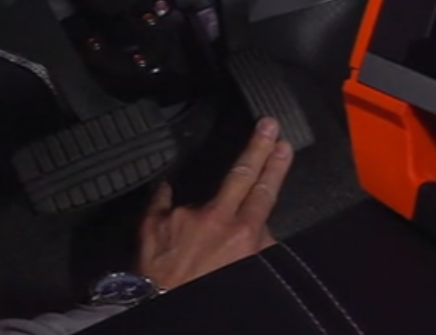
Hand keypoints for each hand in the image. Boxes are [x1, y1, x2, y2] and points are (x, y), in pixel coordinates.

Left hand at [136, 117, 293, 289]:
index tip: (283, 145)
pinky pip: (161, 201)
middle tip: (267, 124)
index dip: (276, 166)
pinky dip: (166, 199)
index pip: (265, 190)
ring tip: (199, 240)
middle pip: (242, 174)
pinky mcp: (152, 222)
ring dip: (204, 214)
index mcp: (242, 232)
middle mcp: (214, 218)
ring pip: (201, 201)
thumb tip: (262, 228)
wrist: (159, 310)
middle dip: (257, 147)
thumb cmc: (207, 292)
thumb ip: (258, 245)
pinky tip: (168, 189)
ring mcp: (182, 216)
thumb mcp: (247, 270)